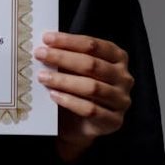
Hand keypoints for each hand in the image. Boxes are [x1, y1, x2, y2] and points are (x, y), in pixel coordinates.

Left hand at [34, 32, 133, 161]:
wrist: (79, 125)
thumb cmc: (77, 90)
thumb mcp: (73, 70)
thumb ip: (65, 57)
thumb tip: (44, 45)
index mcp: (117, 58)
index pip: (93, 45)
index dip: (69, 41)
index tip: (46, 39)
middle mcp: (123, 77)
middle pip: (92, 64)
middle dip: (62, 58)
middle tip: (40, 55)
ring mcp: (121, 100)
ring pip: (92, 87)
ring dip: (64, 80)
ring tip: (43, 77)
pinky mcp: (114, 121)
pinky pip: (91, 109)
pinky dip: (70, 101)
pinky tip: (54, 96)